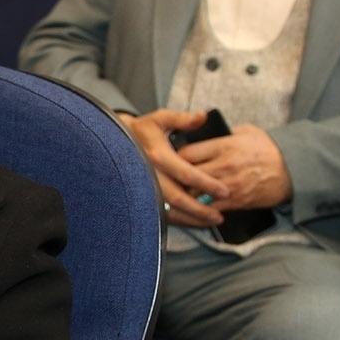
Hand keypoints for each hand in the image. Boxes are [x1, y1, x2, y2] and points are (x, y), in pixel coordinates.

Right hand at [120, 109, 222, 227]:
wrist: (115, 143)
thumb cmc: (142, 131)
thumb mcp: (160, 119)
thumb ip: (182, 119)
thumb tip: (202, 117)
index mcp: (157, 155)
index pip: (186, 173)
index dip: (207, 183)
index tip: (225, 191)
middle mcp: (149, 175)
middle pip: (178, 198)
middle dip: (200, 209)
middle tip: (219, 215)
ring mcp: (143, 189)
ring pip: (168, 210)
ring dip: (191, 219)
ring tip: (211, 221)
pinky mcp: (141, 197)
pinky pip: (160, 214)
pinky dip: (179, 220)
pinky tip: (194, 222)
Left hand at [179, 123, 291, 210]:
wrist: (292, 169)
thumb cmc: (268, 148)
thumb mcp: (246, 131)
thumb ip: (223, 133)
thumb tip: (203, 133)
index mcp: (223, 146)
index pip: (187, 153)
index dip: (176, 157)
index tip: (173, 160)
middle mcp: (223, 166)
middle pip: (186, 174)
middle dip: (176, 177)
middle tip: (171, 179)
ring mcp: (228, 185)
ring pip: (194, 193)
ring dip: (185, 194)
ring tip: (178, 193)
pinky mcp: (235, 201)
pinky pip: (210, 208)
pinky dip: (200, 208)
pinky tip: (194, 206)